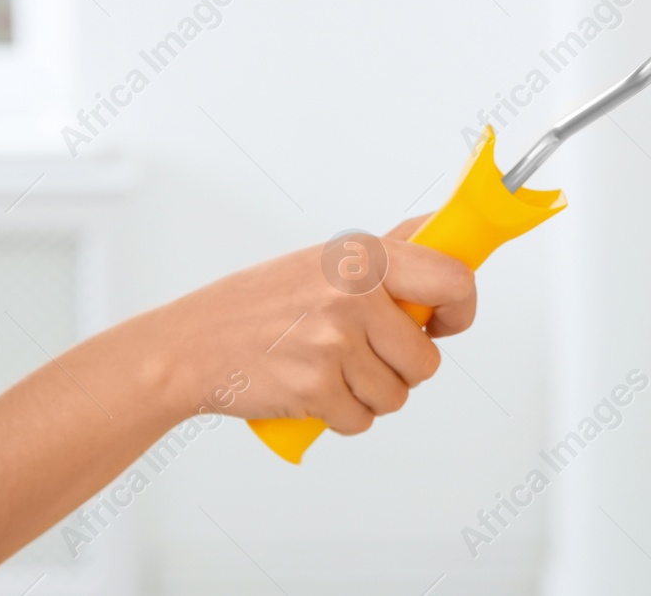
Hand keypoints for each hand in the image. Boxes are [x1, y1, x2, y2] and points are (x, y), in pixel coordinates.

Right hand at [133, 216, 475, 435]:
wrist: (190, 345)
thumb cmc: (256, 303)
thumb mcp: (324, 260)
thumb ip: (386, 254)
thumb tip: (442, 231)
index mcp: (362, 256)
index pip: (453, 280)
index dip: (460, 309)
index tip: (447, 321)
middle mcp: (353, 294)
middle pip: (426, 358)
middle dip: (404, 367)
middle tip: (369, 354)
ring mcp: (334, 342)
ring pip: (397, 394)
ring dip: (371, 394)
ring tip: (333, 370)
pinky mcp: (316, 388)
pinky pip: (362, 419)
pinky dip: (343, 416)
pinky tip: (314, 390)